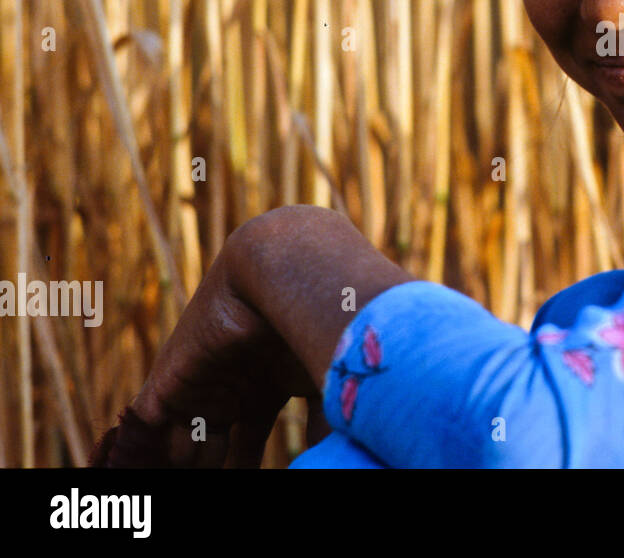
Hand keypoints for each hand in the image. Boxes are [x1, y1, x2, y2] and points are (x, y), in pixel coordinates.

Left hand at [103, 236, 316, 467]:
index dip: (242, 469)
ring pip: (180, 443)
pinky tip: (146, 472)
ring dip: (184, 467)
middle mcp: (228, 387)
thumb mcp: (323, 382)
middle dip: (209, 472)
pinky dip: (146, 454)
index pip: (245, 444)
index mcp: (263, 388)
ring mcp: (198, 384)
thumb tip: (332, 459)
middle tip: (208, 491)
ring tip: (183, 485)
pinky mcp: (169, 381)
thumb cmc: (314, 323)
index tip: (244, 487)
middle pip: (210, 447)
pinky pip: (148, 427)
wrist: (281, 275)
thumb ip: (324, 425)